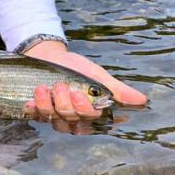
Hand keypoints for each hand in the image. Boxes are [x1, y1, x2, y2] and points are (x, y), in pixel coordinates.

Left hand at [22, 40, 146, 123]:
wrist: (48, 55)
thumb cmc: (75, 67)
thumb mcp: (96, 75)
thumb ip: (116, 89)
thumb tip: (144, 100)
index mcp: (89, 111)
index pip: (90, 120)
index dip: (84, 109)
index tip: (79, 94)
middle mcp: (72, 118)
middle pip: (71, 120)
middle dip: (65, 102)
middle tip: (61, 85)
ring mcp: (54, 115)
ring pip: (53, 119)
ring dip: (47, 104)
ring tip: (43, 88)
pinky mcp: (37, 111)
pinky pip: (36, 116)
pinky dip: (33, 108)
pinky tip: (30, 100)